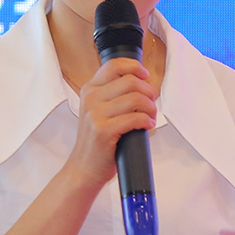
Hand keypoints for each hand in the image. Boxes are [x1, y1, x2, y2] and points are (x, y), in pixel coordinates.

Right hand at [63, 56, 155, 188]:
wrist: (83, 169)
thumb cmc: (96, 142)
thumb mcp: (97, 111)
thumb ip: (112, 95)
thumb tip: (142, 85)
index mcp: (89, 90)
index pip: (114, 65)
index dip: (135, 67)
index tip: (145, 77)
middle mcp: (90, 99)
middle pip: (130, 80)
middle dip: (148, 91)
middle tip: (152, 103)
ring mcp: (95, 114)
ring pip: (135, 99)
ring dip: (150, 108)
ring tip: (150, 117)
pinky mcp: (103, 131)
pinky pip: (135, 118)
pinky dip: (147, 121)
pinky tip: (147, 127)